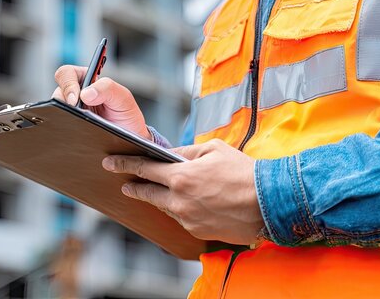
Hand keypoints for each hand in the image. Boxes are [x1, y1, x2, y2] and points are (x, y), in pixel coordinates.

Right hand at [53, 65, 150, 139]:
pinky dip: (66, 129)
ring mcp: (71, 112)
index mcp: (86, 80)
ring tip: (81, 125)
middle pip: (57, 93)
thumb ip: (107, 88)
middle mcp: (75, 95)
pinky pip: (60, 126)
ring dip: (65, 117)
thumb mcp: (124, 98)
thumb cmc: (126, 115)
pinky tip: (78, 134)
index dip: (67, 83)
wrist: (130, 138)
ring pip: (56, 111)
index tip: (75, 99)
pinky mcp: (69, 126)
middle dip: (63, 102)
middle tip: (75, 113)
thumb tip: (85, 94)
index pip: (67, 73)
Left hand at [102, 139, 264, 244]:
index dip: (125, 164)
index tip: (110, 163)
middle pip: (147, 193)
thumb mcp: (213, 149)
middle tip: (125, 183)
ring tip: (160, 190)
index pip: (144, 169)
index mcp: (181, 176)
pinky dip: (180, 209)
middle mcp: (179, 200)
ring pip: (164, 207)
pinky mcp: (197, 231)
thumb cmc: (243, 172)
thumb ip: (186, 152)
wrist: (269, 202)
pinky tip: (189, 202)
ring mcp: (187, 218)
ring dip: (160, 198)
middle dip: (134, 187)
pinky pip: (181, 218)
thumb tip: (170, 155)